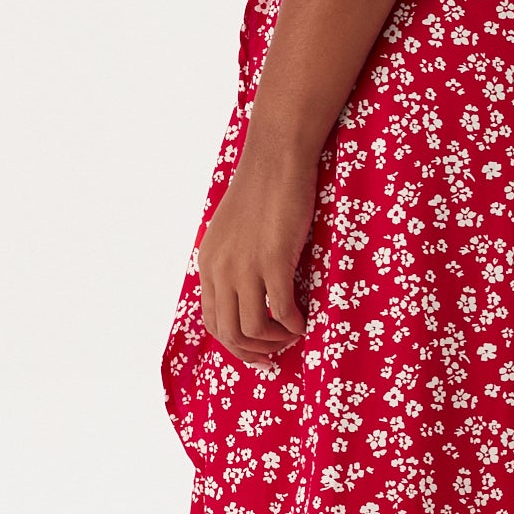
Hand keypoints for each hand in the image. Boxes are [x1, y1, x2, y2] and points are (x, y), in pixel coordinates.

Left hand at [197, 139, 317, 365]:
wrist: (276, 159)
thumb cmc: (263, 190)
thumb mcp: (232, 231)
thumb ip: (232, 261)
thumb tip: (247, 291)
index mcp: (208, 264)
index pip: (211, 322)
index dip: (235, 345)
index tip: (258, 353)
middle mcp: (219, 270)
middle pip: (228, 333)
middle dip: (255, 351)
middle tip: (278, 354)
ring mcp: (244, 267)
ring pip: (251, 329)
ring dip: (275, 341)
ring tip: (293, 334)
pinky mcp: (272, 261)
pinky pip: (280, 311)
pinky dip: (293, 324)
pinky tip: (305, 320)